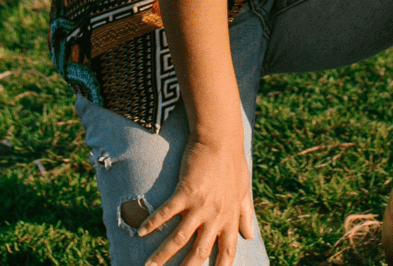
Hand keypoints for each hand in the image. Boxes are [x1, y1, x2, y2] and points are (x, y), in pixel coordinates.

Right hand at [141, 136, 254, 265]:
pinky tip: (141, 232)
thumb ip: (246, 214)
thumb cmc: (233, 162)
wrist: (221, 138)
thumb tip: (251, 235)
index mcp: (229, 217)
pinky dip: (153, 223)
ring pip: (179, 239)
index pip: (227, 251)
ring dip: (162, 256)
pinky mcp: (186, 192)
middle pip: (199, 253)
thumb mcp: (244, 190)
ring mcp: (200, 206)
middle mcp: (215, 216)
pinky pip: (167, 213)